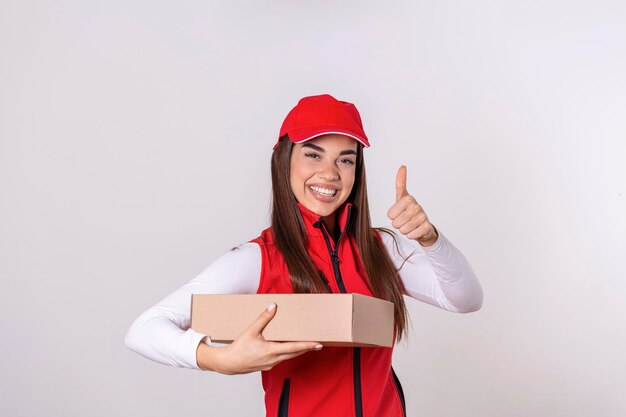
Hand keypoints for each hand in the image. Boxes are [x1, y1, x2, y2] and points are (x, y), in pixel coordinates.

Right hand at [204, 303, 322, 374]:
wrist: (228, 363)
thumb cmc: (238, 348)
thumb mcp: (251, 331)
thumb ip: (263, 318)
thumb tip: (273, 306)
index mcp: (271, 351)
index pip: (294, 348)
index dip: (307, 345)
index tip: (318, 344)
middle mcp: (273, 359)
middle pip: (295, 353)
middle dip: (307, 348)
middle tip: (318, 343)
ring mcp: (271, 364)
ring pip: (289, 357)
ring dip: (298, 351)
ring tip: (306, 344)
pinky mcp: (267, 365)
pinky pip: (281, 359)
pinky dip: (288, 353)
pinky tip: (288, 348)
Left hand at [387, 165, 437, 246]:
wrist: (423, 226)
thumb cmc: (409, 210)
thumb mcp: (402, 197)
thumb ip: (400, 183)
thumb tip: (403, 166)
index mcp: (409, 199)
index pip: (390, 214)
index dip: (392, 216)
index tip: (397, 213)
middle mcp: (417, 206)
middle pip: (396, 222)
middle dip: (397, 224)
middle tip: (403, 221)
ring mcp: (423, 216)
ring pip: (403, 229)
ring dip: (404, 230)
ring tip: (409, 225)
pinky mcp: (427, 227)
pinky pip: (412, 235)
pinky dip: (411, 235)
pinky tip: (415, 230)